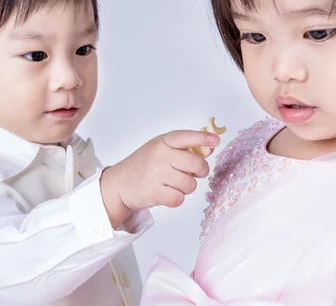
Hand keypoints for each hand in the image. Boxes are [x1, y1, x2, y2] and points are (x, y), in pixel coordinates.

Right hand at [99, 130, 219, 227]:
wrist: (119, 183)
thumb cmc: (145, 164)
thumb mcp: (161, 148)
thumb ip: (184, 148)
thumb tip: (210, 147)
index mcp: (163, 142)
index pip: (185, 136)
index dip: (202, 138)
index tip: (215, 140)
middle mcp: (160, 156)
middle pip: (196, 164)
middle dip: (201, 171)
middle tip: (195, 173)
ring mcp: (157, 174)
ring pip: (190, 184)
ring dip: (186, 187)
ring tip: (174, 184)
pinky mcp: (154, 193)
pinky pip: (180, 199)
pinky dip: (177, 199)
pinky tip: (167, 193)